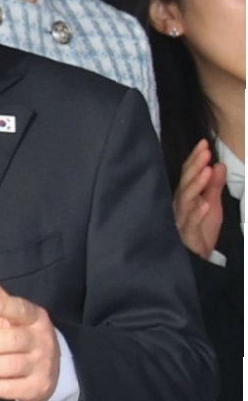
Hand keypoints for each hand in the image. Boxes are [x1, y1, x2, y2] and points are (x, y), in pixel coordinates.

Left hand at [0, 271, 59, 400]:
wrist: (51, 369)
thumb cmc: (21, 333)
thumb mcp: (10, 313)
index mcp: (35, 317)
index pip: (20, 309)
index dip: (3, 307)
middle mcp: (41, 340)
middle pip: (10, 341)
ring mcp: (41, 365)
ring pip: (10, 366)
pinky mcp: (37, 387)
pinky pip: (11, 389)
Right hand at [173, 139, 226, 258]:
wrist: (196, 256)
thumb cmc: (201, 229)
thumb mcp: (213, 203)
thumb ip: (214, 185)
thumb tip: (218, 165)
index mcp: (187, 195)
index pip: (189, 173)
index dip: (196, 158)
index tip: (204, 144)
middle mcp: (181, 203)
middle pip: (186, 182)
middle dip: (195, 166)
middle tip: (205, 152)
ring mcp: (182, 217)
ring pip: (186, 199)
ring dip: (196, 185)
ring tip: (206, 172)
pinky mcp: (187, 232)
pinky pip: (191, 222)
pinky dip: (197, 213)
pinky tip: (205, 205)